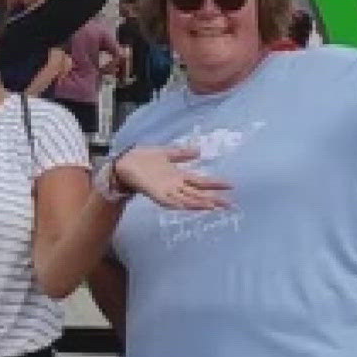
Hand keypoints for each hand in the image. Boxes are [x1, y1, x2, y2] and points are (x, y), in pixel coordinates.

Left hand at [114, 147, 231, 210]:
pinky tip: (189, 205)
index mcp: (178, 176)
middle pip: (198, 194)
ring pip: (187, 199)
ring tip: (214, 205)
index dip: (216, 184)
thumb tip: (199, 151)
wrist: (124, 162)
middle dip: (214, 199)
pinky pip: (170, 201)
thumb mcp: (166, 153)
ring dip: (200, 203)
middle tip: (231, 204)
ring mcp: (166, 191)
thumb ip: (181, 154)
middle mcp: (175, 186)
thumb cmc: (143, 159)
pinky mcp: (155, 193)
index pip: (201, 181)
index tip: (232, 185)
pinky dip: (180, 203)